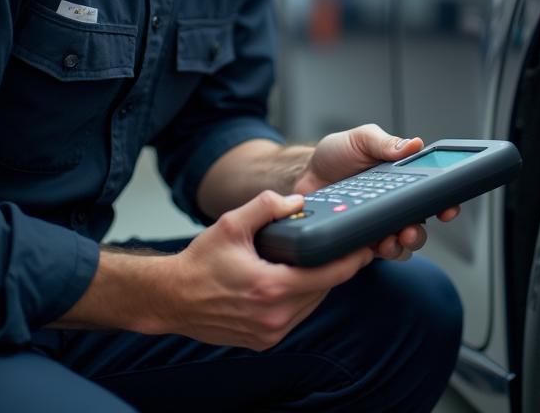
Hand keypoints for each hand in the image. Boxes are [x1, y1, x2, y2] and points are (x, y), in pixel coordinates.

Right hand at [159, 190, 372, 349]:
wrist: (172, 298)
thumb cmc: (200, 261)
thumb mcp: (231, 223)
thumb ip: (266, 207)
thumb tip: (297, 199)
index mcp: (271, 287)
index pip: (329, 274)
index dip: (352, 258)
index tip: (367, 243)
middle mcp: (275, 316)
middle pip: (324, 288)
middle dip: (337, 266)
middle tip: (348, 243)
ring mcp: (271, 332)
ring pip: (312, 303)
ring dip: (320, 281)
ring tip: (323, 256)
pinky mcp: (265, 340)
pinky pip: (297, 314)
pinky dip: (302, 295)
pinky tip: (298, 275)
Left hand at [293, 124, 459, 260]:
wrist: (304, 176)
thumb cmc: (334, 155)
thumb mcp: (360, 139)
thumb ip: (385, 142)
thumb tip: (414, 144)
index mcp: (401, 176)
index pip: (431, 189)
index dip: (444, 199)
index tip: (448, 206)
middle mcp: (395, 202)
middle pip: (421, 222)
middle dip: (422, 229)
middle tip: (411, 227)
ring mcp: (380, 222)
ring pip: (404, 242)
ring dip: (403, 244)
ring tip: (393, 238)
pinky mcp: (364, 239)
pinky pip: (381, 253)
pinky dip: (382, 251)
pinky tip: (373, 244)